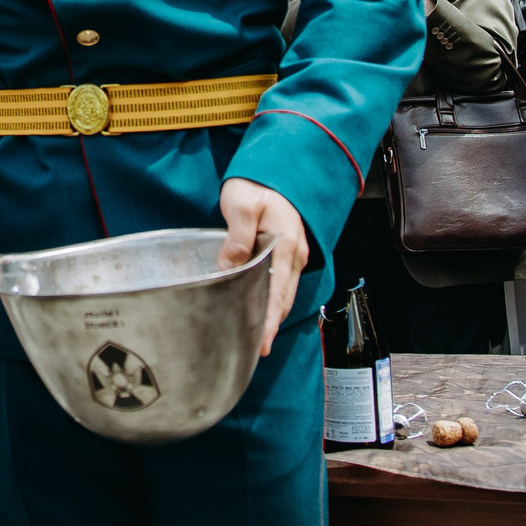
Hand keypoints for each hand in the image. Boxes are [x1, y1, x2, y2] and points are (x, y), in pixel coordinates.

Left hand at [218, 178, 309, 356]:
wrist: (267, 174)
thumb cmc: (254, 186)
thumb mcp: (241, 205)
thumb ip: (237, 237)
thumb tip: (229, 267)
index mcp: (286, 242)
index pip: (278, 289)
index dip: (270, 318)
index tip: (261, 341)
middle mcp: (295, 253)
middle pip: (284, 298)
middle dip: (272, 326)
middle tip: (256, 351)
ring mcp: (294, 256)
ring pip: (284, 294)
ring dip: (272, 317)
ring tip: (256, 340)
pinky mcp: (286, 256)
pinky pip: (280, 285)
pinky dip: (272, 303)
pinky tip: (259, 314)